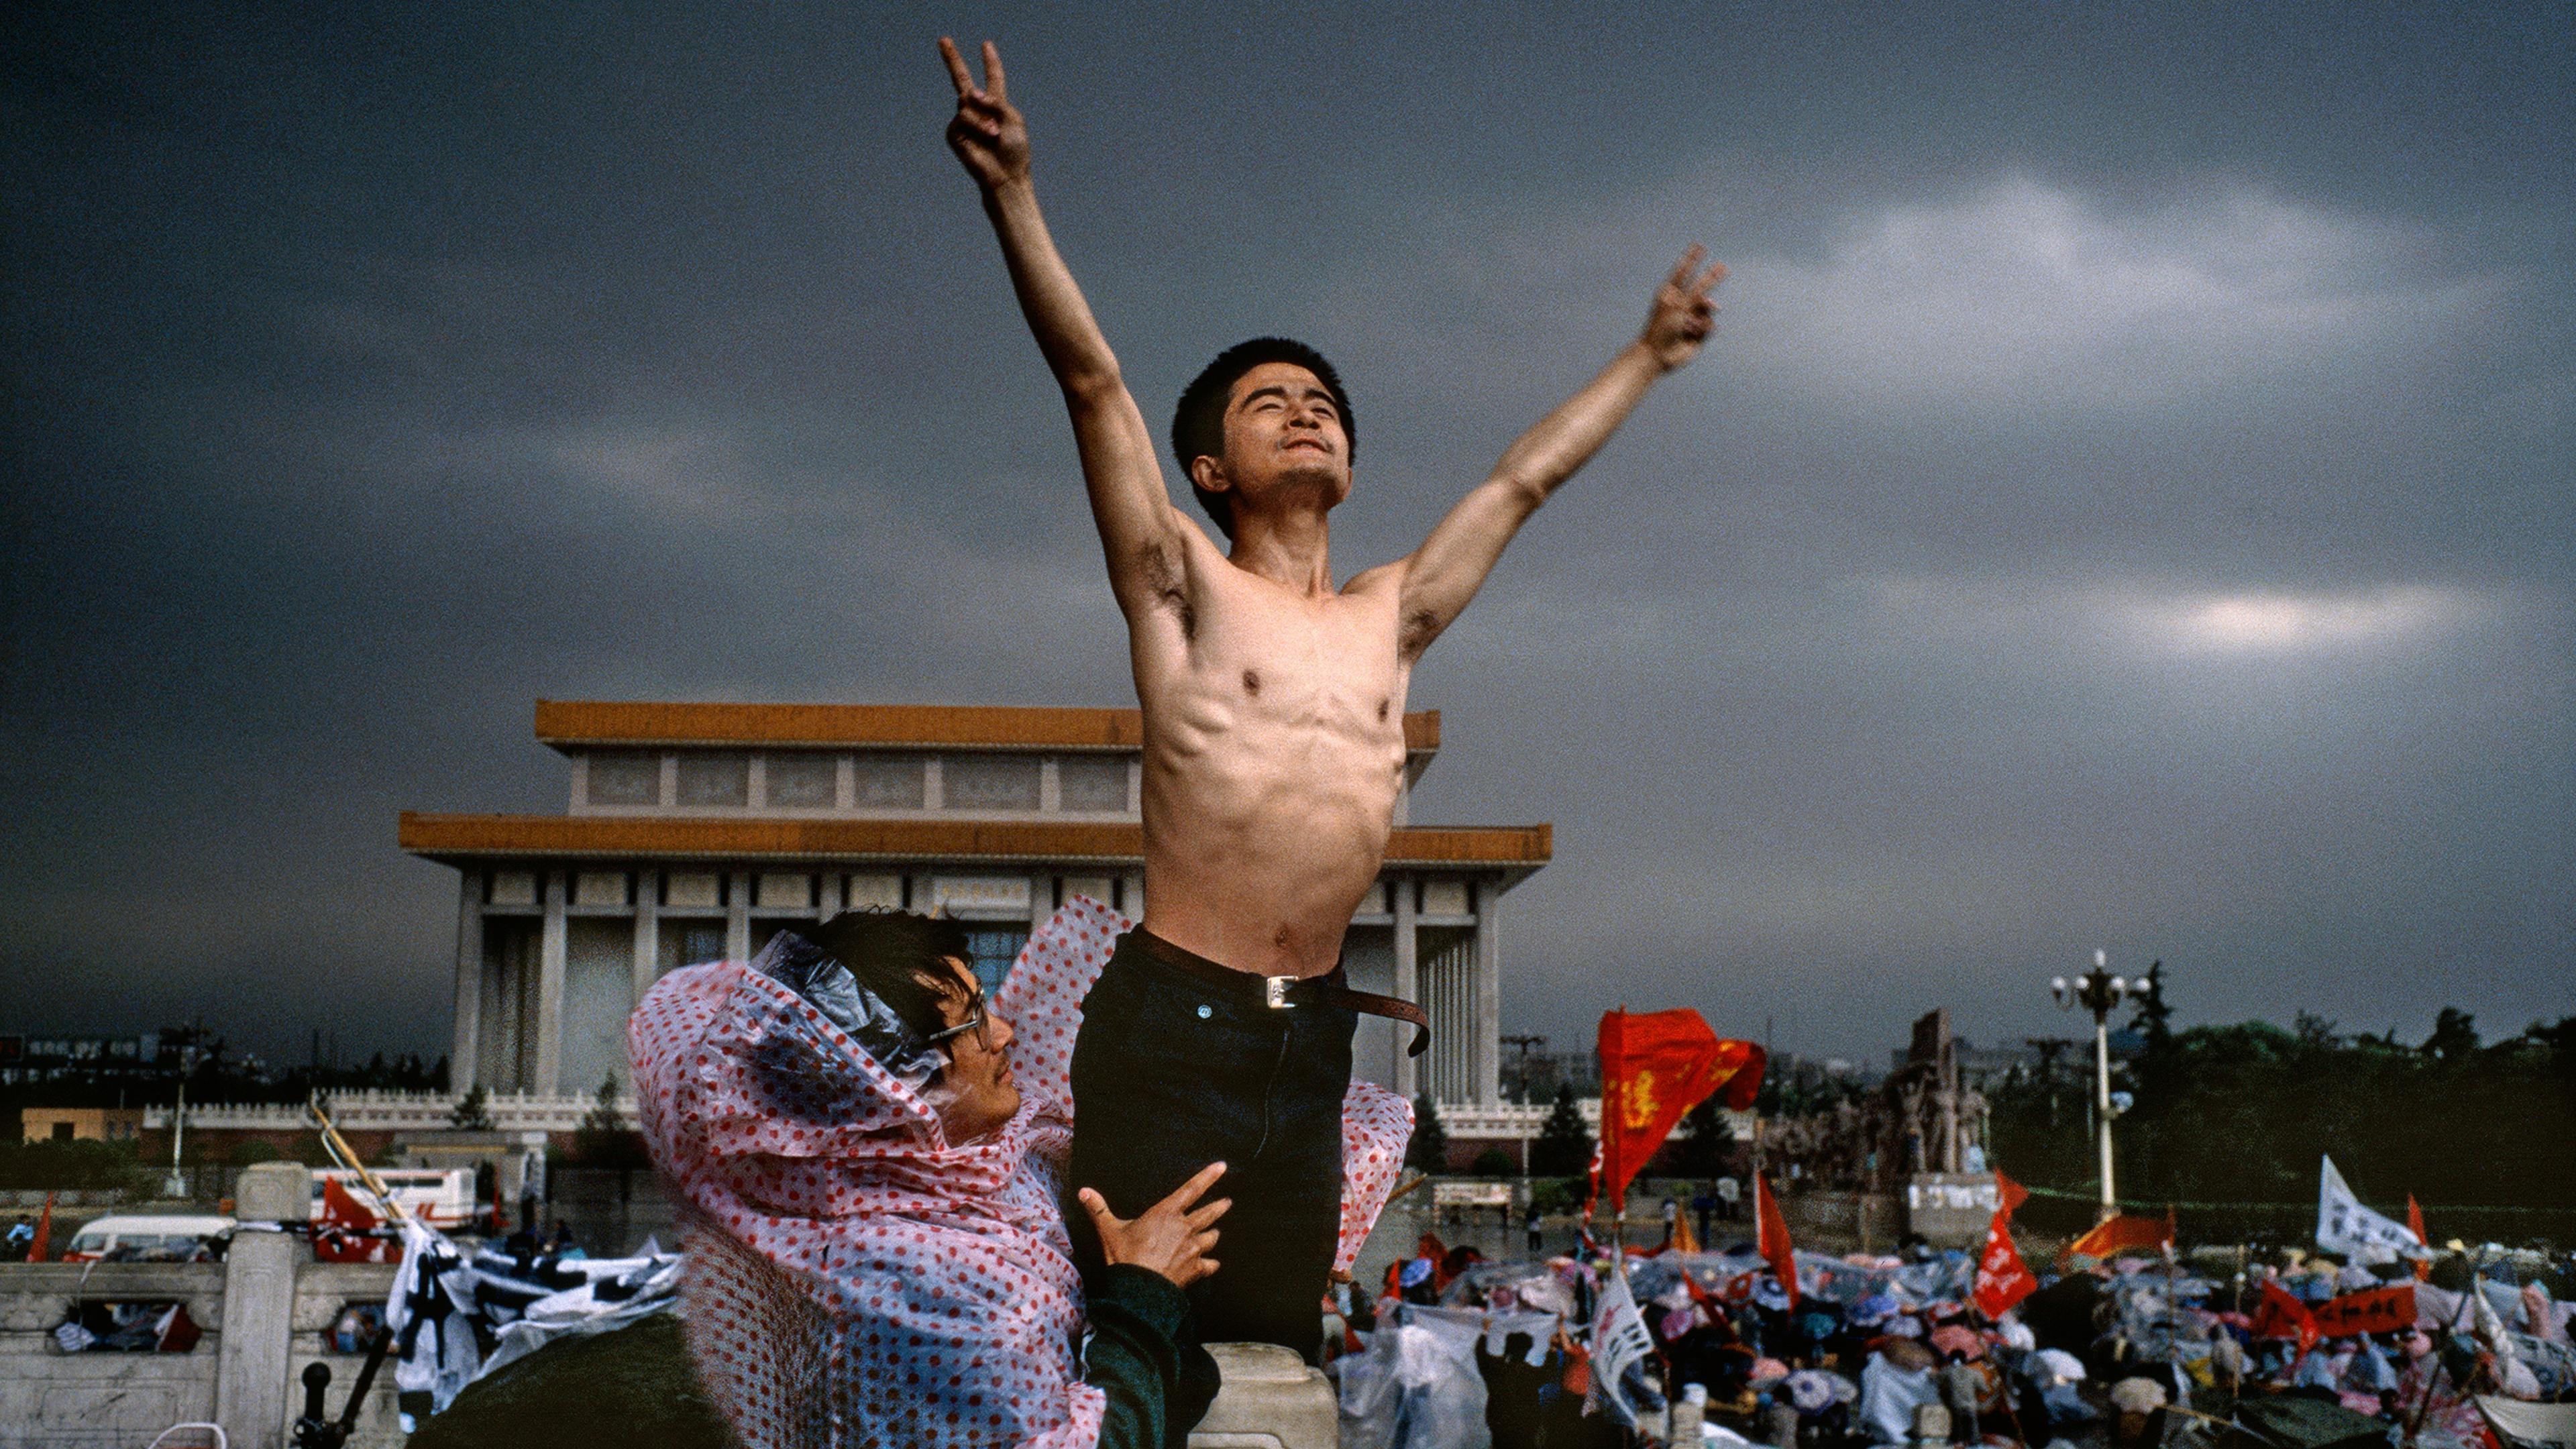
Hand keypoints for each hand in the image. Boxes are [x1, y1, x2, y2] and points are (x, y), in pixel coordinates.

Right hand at [940, 37, 1028, 192]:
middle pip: (961, 79)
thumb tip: (968, 94)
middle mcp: (978, 110)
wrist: (1006, 175)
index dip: (990, 63)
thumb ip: (994, 101)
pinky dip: (976, 125)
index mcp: (996, 105)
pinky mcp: (954, 134)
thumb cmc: (1014, 150)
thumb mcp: (1012, 118)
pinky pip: (962, 117)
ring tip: (995, 135)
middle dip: (952, 59)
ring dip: (984, 119)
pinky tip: (987, 138)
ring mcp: (964, 121)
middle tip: (943, 40)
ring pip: (967, 102)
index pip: (993, 79)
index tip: (987, 45)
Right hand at [1078, 1161, 1230, 1287]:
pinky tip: (1212, 1264)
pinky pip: (1210, 1264)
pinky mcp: (1196, 1270)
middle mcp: (1185, 1228)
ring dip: (1213, 1234)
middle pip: (1209, 1213)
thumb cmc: (1125, 1257)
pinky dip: (1211, 1264)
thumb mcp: (1109, 1231)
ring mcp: (1193, 1249)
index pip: (1192, 1189)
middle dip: (1219, 1207)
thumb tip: (1083, 1191)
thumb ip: (1099, 1209)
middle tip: (1227, 1202)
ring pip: (1212, 1237)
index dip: (1208, 1176)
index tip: (1222, 1167)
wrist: (1139, 1291)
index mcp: (1166, 1213)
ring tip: (1215, 1233)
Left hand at [1641, 245, 1726, 370]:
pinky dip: (1703, 327)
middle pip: (1701, 286)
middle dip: (1712, 277)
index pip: (1683, 271)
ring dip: (1700, 316)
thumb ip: (1697, 297)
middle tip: (1723, 267)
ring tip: (1687, 326)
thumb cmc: (1661, 328)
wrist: (1658, 354)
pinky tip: (1691, 334)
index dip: (1692, 258)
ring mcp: (1691, 318)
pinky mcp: (1698, 333)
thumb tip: (1715, 303)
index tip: (1699, 245)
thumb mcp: (1678, 306)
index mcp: (1671, 294)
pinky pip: (1710, 325)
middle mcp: (1681, 304)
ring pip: (1707, 309)